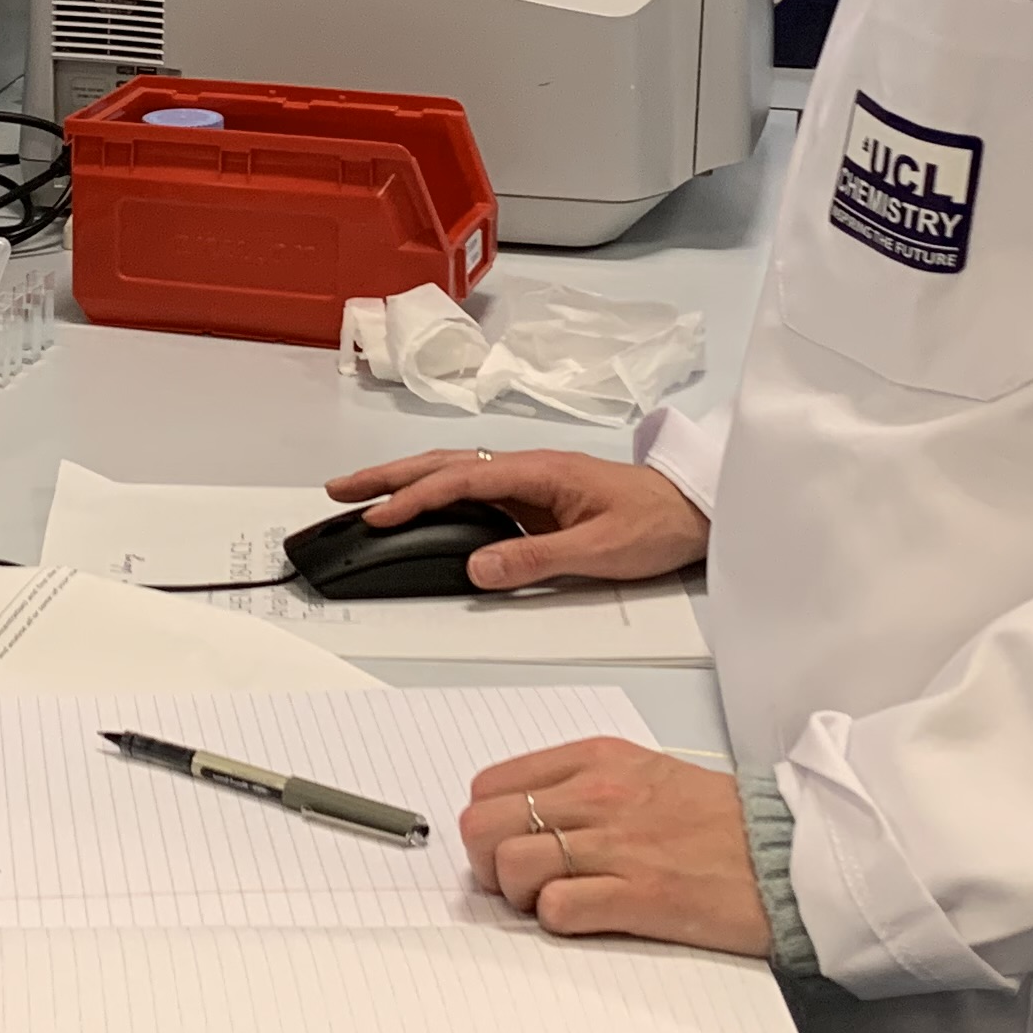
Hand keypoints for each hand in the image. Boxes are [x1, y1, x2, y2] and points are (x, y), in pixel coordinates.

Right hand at [323, 448, 705, 592]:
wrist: (694, 512)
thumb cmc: (656, 523)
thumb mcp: (600, 549)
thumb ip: (537, 559)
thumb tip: (478, 568)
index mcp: (541, 471)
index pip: (463, 479)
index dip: (417, 497)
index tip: (379, 515)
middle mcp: (529, 469)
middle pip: (446, 464)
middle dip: (389, 475)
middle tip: (339, 489)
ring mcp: (529, 482)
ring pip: (455, 473)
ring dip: (406, 481)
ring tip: (360, 495)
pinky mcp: (534, 499)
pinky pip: (472, 491)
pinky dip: (434, 494)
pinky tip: (415, 507)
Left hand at [460, 737, 769, 953]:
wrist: (790, 854)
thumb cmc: (721, 822)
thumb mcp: (644, 775)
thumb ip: (582, 786)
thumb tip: (521, 818)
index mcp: (597, 760)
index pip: (491, 785)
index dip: (489, 824)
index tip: (508, 846)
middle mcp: (599, 795)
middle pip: (484, 825)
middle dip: (488, 862)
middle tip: (520, 883)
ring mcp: (618, 845)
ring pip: (510, 864)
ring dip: (520, 895)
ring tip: (553, 902)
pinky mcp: (639, 895)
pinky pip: (557, 908)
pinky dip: (557, 921)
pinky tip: (585, 918)